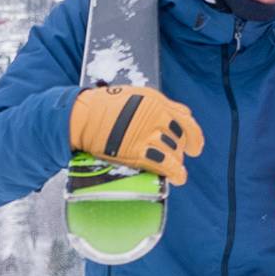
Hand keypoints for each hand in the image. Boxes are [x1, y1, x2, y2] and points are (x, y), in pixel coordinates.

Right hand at [70, 84, 203, 186]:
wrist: (81, 116)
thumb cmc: (100, 107)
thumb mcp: (131, 97)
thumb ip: (150, 107)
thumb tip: (164, 118)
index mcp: (155, 100)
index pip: (184, 117)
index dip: (192, 134)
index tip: (193, 145)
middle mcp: (156, 114)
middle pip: (180, 136)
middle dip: (180, 149)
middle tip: (175, 158)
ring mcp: (148, 132)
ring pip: (174, 150)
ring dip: (176, 162)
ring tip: (173, 169)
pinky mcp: (138, 150)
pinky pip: (167, 164)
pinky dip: (176, 173)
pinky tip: (178, 178)